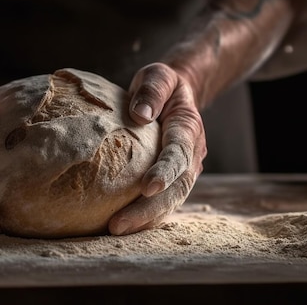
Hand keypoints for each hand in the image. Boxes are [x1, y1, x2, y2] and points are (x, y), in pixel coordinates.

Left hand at [109, 63, 206, 234]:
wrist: (178, 93)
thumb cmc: (163, 84)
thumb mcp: (158, 76)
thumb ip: (152, 91)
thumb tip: (140, 114)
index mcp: (188, 129)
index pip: (178, 154)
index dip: (165, 171)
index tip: (148, 187)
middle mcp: (192, 154)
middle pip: (176, 188)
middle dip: (149, 209)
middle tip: (118, 224)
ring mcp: (184, 170)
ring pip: (170, 201)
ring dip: (145, 218)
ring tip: (115, 230)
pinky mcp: (172, 179)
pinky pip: (162, 201)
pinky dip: (145, 216)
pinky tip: (121, 225)